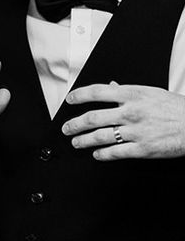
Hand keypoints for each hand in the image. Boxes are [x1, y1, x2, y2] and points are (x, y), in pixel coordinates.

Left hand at [62, 83, 184, 159]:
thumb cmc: (175, 107)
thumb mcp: (150, 92)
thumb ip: (127, 91)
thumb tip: (111, 86)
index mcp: (131, 95)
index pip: (96, 92)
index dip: (79, 95)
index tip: (69, 100)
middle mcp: (130, 112)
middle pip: (93, 117)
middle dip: (75, 124)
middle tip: (66, 128)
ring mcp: (135, 132)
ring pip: (100, 136)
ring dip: (83, 140)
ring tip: (76, 142)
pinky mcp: (143, 149)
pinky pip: (116, 152)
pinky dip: (103, 154)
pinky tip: (97, 154)